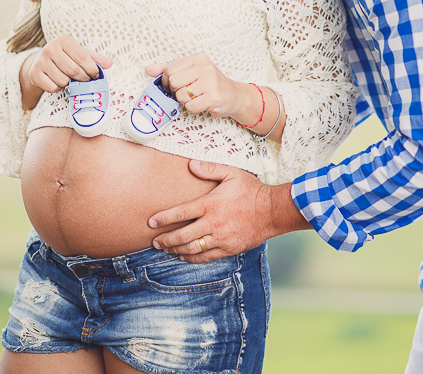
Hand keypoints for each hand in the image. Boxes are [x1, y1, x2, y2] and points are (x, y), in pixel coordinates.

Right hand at [20, 33, 111, 109]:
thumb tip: (110, 63)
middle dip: (83, 78)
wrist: (41, 61)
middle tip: (85, 79)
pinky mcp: (33, 74)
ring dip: (70, 84)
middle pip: (73, 70)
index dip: (92, 69)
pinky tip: (58, 81)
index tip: (96, 75)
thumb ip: (95, 58)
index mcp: (63, 39)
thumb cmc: (66, 56)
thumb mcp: (80, 53)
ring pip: (63, 80)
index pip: (83, 57)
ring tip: (70, 79)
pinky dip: (58, 88)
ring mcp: (40, 61)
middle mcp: (50, 48)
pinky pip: (52, 87)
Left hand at [145, 54, 254, 122]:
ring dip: (184, 100)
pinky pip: (190, 106)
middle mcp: (205, 68)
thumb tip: (148, 69)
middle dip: (175, 91)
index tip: (172, 85)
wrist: (233, 96)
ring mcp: (211, 82)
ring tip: (195, 97)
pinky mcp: (214, 98)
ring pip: (180, 95)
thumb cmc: (210, 83)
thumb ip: (169, 69)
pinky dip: (192, 108)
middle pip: (173, 81)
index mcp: (198, 58)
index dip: (166, 80)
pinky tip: (201, 103)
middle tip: (184, 92)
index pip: (170, 68)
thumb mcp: (191, 71)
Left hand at [148, 159, 309, 261]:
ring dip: (176, 250)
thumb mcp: (231, 173)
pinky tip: (184, 256)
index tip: (151, 222)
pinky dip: (192, 258)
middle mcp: (212, 223)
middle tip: (154, 241)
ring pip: (192, 249)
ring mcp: (220, 238)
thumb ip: (210, 168)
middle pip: (182, 235)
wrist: (272, 211)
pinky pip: (206, 257)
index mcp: (210, 204)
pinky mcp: (228, 249)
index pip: (180, 213)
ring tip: (166, 250)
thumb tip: (190, 165)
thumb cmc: (251, 190)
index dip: (163, 219)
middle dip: (165, 240)